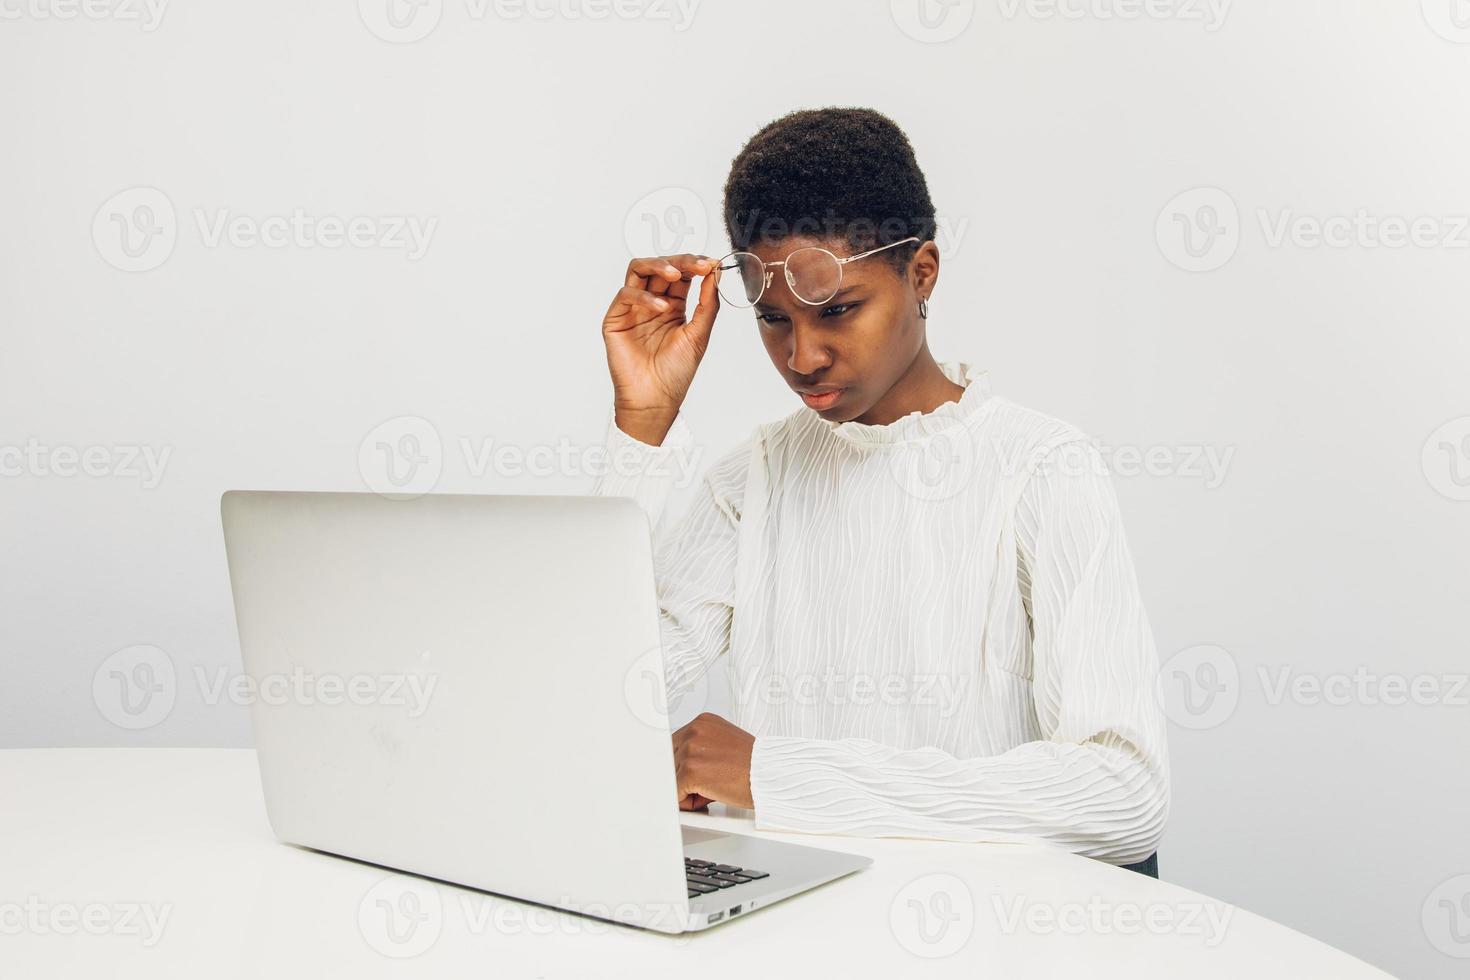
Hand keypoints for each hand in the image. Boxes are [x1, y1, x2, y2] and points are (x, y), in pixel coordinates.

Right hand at [601, 253, 720, 445]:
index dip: (694, 264)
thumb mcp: (699, 334)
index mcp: (672, 305)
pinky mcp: (616, 319)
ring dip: (658, 265)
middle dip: (680, 261)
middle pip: (661, 266)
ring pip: (638, 270)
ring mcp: (633, 309)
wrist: (656, 399)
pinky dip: (644, 296)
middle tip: (698, 264)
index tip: (711, 264)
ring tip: (676, 273)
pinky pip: (625, 295)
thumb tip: (714, 273)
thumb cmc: (676, 372)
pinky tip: (660, 307)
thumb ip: (707, 304)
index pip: (681, 274)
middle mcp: (651, 303)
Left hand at [672, 712, 754, 810]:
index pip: (676, 745)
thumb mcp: (724, 744)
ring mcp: (691, 751)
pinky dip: (688, 802)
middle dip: (683, 775)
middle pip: (670, 760)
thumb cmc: (754, 766)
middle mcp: (695, 732)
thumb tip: (680, 763)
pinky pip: (675, 794)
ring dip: (688, 789)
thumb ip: (702, 747)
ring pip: (672, 778)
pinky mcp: (690, 771)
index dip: (684, 763)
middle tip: (707, 783)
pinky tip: (708, 797)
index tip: (692, 772)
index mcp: (703, 722)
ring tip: (713, 788)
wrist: (770, 776)